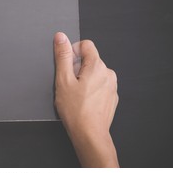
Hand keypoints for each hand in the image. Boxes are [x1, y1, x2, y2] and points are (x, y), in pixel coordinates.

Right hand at [54, 32, 118, 166]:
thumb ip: (62, 56)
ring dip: (83, 79)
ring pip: (94, 73)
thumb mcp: (63, 80)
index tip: (67, 66)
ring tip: (75, 94)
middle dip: (77, 68)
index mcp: (97, 66)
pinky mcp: (111, 96)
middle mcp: (108, 73)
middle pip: (89, 59)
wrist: (89, 134)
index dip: (73, 52)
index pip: (86, 44)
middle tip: (69, 84)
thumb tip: (61, 37)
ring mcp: (112, 86)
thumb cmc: (76, 111)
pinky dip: (90, 89)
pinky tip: (83, 101)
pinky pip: (99, 85)